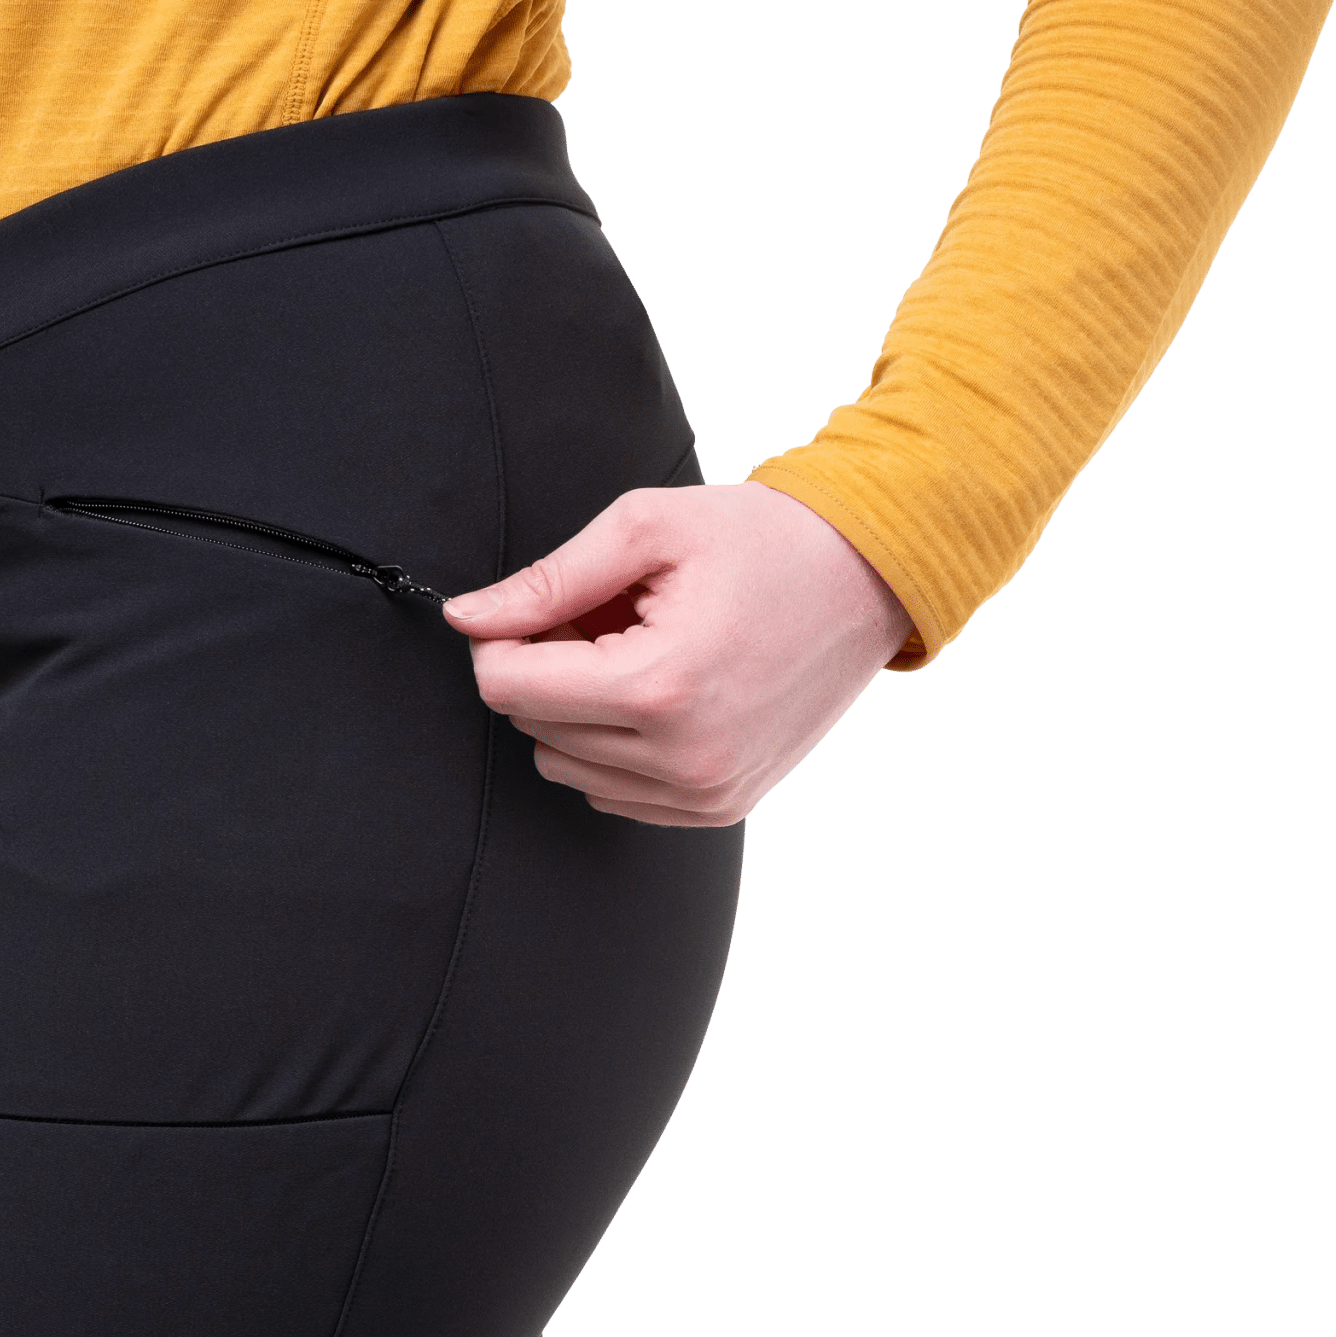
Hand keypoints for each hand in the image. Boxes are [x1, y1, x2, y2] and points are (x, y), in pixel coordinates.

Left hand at [443, 482, 910, 825]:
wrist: (869, 578)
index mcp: (660, 688)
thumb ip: (547, 580)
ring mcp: (704, 793)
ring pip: (564, 765)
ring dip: (577, 710)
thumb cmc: (763, 541)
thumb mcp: (646, 530)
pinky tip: (660, 691)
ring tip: (634, 650)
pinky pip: (611, 790)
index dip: (499, 641)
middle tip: (601, 617)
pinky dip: (613, 745)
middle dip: (544, 669)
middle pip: (533, 728)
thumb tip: (466, 618)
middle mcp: (683, 758)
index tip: (532, 607)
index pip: (508, 689)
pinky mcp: (716, 807)